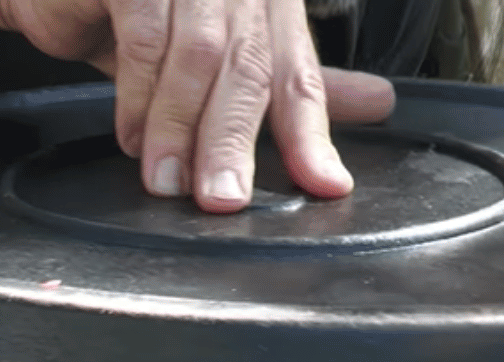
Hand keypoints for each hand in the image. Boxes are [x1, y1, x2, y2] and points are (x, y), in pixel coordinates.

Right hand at [0, 0, 395, 211]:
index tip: (324, 185)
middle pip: (250, 68)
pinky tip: (129, 133)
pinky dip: (137, 96)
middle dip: (235, 143)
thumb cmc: (134, 17)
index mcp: (266, 2)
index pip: (298, 73)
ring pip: (198, 59)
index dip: (311, 134)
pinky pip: (144, 41)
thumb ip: (284, 79)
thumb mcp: (212, 57)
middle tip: (221, 200)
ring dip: (179, 128)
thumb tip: (374, 104)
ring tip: (166, 180)